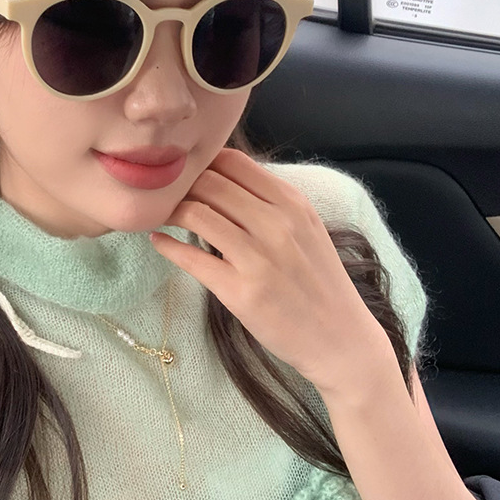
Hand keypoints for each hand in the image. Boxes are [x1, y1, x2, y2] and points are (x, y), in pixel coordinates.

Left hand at [150, 149, 392, 393]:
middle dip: (181, 186)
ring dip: (170, 212)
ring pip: (196, 214)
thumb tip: (221, 177)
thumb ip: (270, 202)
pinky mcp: (240, 292)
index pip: (233, 161)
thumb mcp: (306, 228)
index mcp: (292, 203)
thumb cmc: (317, 281)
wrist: (339, 337)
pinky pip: (190, 258)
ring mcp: (258, 258)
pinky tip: (159, 242)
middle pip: (209, 183)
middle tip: (166, 197)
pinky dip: (167, 246)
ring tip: (162, 217)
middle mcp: (276, 224)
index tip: (189, 176)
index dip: (203, 163)